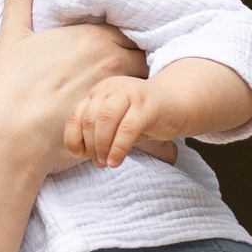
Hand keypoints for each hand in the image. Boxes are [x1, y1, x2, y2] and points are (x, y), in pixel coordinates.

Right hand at [0, 0, 147, 177]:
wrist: (7, 137)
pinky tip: (147, 135)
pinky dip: (153, 128)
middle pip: (142, 54)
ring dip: (143, 91)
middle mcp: (112, 59)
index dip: (123, 38)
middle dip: (137, 63)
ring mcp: (119, 91)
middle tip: (128, 75)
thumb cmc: (6, 88)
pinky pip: (151, 123)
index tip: (116, 48)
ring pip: (148, 85)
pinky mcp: (121, 122)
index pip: (126, 29)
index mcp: (92, 36)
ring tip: (135, 103)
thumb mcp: (12, 36)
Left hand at [61, 74, 178, 170]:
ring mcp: (130, 93)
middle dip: (91, 145)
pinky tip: (116, 161)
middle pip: (91, 119)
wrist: (177, 105)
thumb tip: (81, 152)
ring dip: (102, 146)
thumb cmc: (142, 118)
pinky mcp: (148, 105)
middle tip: (98, 162)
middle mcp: (112, 88)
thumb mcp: (116, 124)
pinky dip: (118, 148)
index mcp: (100, 91)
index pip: (77, 115)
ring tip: (106, 163)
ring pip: (106, 121)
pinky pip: (127, 129)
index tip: (79, 155)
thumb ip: (98, 133)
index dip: (73, 138)